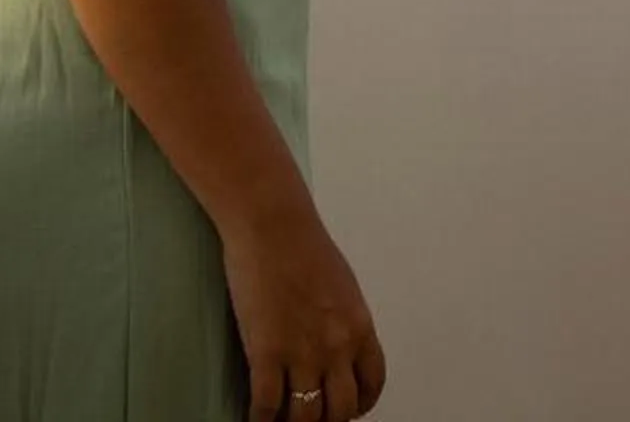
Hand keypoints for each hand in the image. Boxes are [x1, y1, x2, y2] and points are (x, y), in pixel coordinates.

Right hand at [225, 207, 383, 421]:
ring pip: (305, 416)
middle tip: (311, 418)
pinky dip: (261, 419)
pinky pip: (266, 405)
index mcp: (360, 328)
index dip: (360, 404)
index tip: (347, 409)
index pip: (372, 384)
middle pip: (340, 409)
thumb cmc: (305, 248)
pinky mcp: (266, 353)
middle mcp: (338, 347)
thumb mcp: (343, 288)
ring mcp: (302, 352)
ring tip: (283, 420)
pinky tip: (257, 418)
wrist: (273, 226)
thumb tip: (338, 350)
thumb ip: (344, 323)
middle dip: (327, 420)